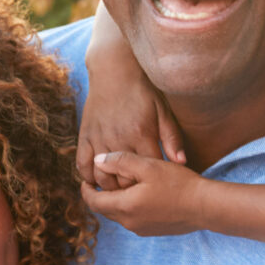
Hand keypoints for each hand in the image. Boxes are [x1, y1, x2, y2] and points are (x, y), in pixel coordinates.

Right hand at [76, 61, 184, 188]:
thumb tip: (181, 163)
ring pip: (102, 177)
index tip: (157, 186)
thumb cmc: (143, 92)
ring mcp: (99, 138)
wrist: (114, 71)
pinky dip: (89, 177)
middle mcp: (119, 139)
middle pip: (124, 181)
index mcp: (141, 135)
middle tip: (139, 194)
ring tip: (120, 191)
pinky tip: (98, 180)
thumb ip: (172, 138)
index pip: (148, 173)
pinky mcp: (85, 135)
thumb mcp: (163, 111)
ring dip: (111, 188)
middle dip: (132, 191)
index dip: (153, 184)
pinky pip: (82, 164)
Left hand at [82, 152, 209, 236]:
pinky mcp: (152, 231)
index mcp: (124, 206)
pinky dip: (129, 208)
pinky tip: (142, 195)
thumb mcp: (149, 166)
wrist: (206, 207)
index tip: (86, 179)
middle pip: (104, 209)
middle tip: (101, 180)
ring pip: (118, 215)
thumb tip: (98, 160)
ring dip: (115, 201)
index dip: (85, 189)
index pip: (93, 201)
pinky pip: (132, 219)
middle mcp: (129, 222)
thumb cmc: (179, 185)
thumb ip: (120, 161)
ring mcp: (141, 229)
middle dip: (99, 195)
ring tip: (123, 184)